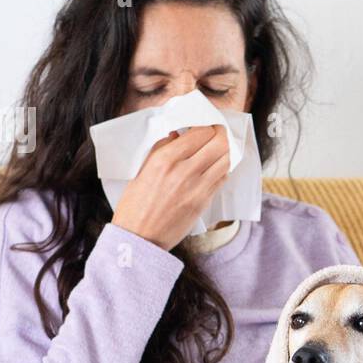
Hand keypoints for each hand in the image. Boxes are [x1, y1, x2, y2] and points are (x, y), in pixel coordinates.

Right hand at [110, 125, 230, 250]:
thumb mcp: (141, 170)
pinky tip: (215, 166)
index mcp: (164, 159)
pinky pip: (223, 177)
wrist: (140, 237)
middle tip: (216, 133)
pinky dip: (223, 168)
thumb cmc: (135, 205)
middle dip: (221, 134)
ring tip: (218, 149)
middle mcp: (184, 171)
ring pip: (226, 159)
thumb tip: (176, 134)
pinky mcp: (205, 201)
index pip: (199, 132)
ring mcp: (198, 187)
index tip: (203, 125)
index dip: (205, 125)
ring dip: (225, 150)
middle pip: (219, 143)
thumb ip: (160, 149)